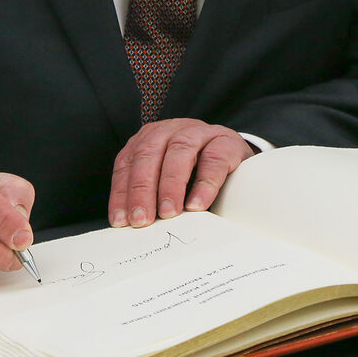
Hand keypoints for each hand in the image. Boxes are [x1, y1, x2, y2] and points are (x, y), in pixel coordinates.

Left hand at [108, 118, 253, 227]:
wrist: (235, 155)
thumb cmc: (195, 170)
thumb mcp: (168, 178)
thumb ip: (151, 194)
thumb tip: (134, 225)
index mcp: (150, 138)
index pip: (128, 162)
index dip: (122, 192)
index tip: (121, 220)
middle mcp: (171, 130)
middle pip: (149, 154)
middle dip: (142, 189)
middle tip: (142, 219)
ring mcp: (199, 132)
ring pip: (179, 152)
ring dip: (171, 185)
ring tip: (168, 213)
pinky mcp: (226, 142)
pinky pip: (214, 159)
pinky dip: (204, 184)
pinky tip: (197, 205)